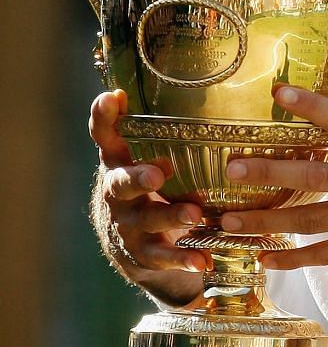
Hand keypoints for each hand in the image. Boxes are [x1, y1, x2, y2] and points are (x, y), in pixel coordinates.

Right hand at [90, 88, 208, 275]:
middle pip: (119, 183)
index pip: (105, 137)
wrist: (134, 244)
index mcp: (119, 162)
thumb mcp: (151, 155)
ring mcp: (128, 224)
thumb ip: (164, 128)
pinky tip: (203, 260)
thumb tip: (192, 86)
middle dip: (137, 177)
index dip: (104, 118)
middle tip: (158, 173)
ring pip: (145, 219)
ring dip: (169, 215)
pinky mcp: (143, 253)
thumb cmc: (151, 185)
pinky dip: (183, 258)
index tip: (111, 97)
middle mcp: (117, 192)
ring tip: (194, 214)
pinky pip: (162, 256)